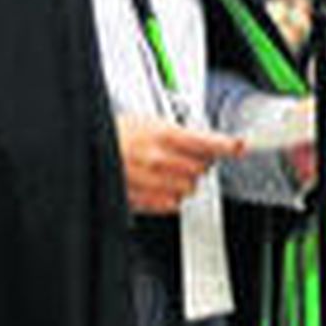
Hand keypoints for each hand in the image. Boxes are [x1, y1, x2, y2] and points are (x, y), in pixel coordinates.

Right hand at [116, 116, 242, 214]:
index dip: (227, 145)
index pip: (207, 141)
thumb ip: (176, 132)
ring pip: (190, 187)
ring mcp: (154, 182)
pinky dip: (170, 196)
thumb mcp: (145, 122)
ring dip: (184, 181)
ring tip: (166, 171)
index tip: (240, 146)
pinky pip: (173, 204)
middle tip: (185, 157)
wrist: (85, 151)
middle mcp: (161, 159)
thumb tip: (201, 140)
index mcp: (162, 134)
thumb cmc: (111, 136)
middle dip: (198, 163)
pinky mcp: (146, 201)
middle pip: (202, 168)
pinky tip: (157, 185)